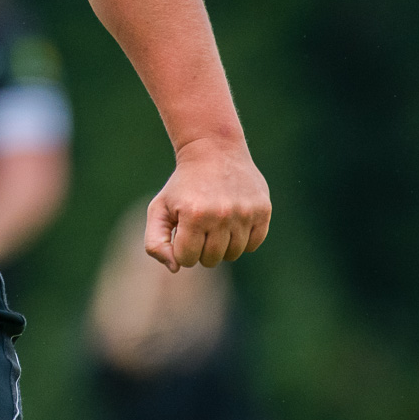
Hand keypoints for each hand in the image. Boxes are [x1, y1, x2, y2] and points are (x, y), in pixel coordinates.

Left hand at [144, 136, 270, 270]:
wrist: (214, 150)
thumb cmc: (182, 185)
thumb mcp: (158, 208)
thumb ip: (155, 242)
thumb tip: (175, 268)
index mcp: (193, 215)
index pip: (186, 259)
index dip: (181, 249)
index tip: (182, 230)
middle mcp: (221, 215)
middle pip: (211, 259)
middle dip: (201, 249)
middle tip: (199, 227)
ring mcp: (245, 213)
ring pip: (233, 254)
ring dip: (222, 245)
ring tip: (215, 223)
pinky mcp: (263, 210)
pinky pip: (253, 244)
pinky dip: (242, 240)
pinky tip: (233, 221)